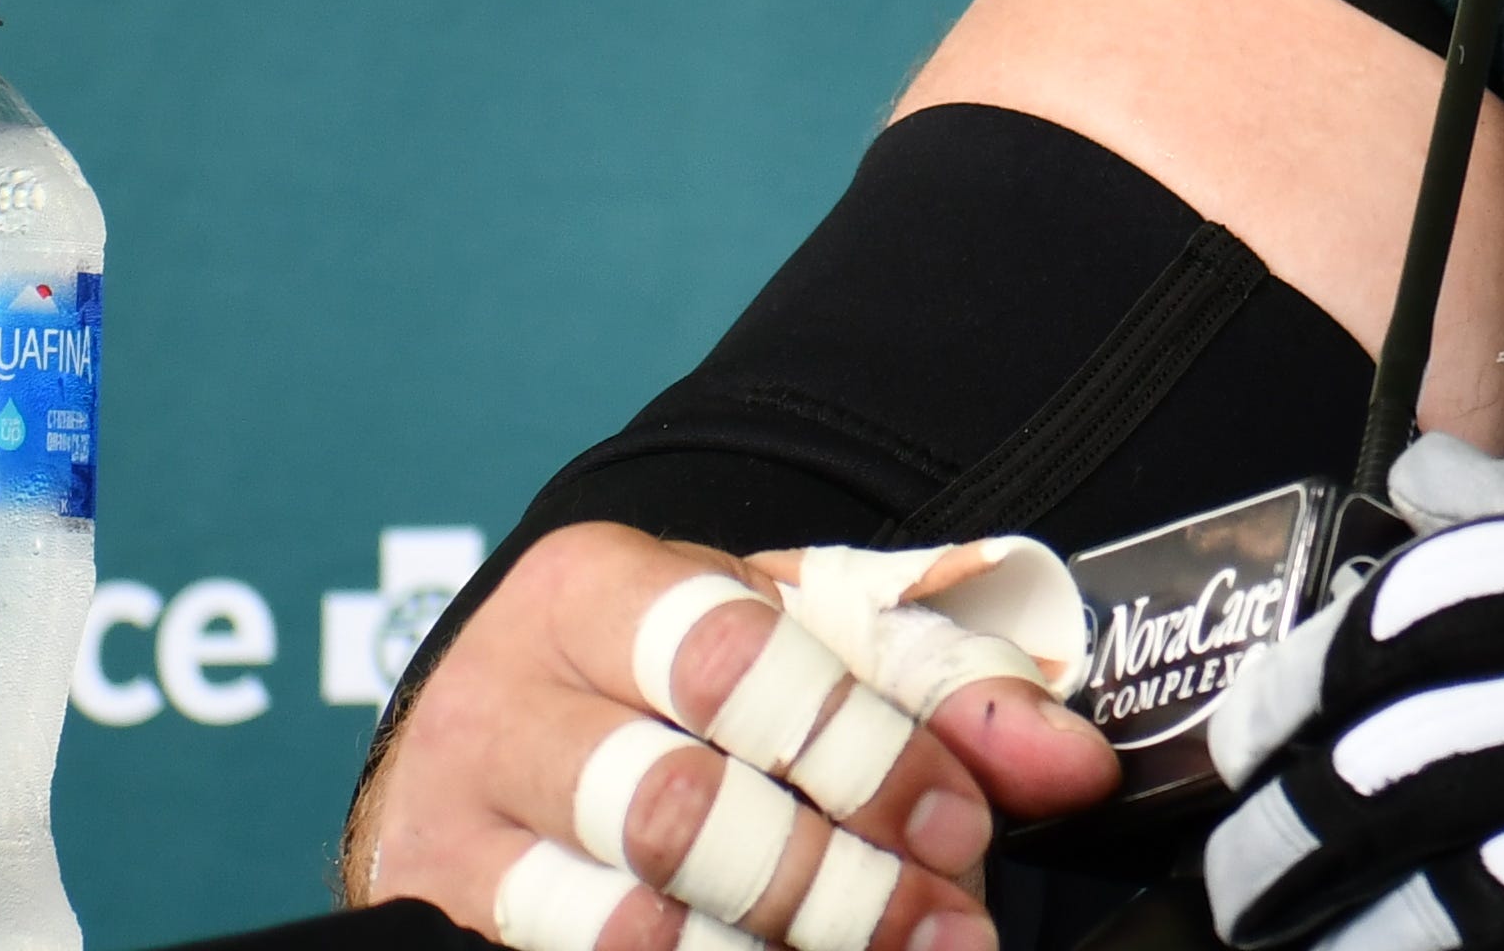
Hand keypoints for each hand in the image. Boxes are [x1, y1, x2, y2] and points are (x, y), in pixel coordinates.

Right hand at [354, 525, 1121, 950]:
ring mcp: (447, 829)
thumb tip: (1075, 767)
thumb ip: (946, 685)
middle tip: (946, 925)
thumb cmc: (684, 672)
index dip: (868, 755)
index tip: (965, 826)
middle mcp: (497, 703)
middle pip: (676, 813)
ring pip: (620, 925)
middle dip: (837, 884)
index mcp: (594, 587)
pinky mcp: (429, 918)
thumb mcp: (813, 639)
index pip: (738, 665)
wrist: (512, 720)